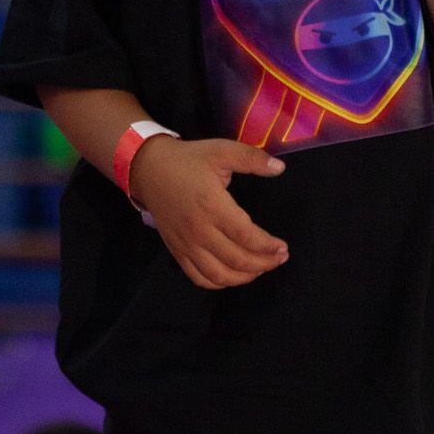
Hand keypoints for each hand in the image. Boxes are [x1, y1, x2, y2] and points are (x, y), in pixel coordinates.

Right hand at [129, 135, 287, 289]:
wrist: (149, 169)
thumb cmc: (188, 160)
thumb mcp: (222, 150)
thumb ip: (252, 158)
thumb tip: (280, 167)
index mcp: (212, 205)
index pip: (246, 236)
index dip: (268, 246)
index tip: (284, 248)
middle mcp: (199, 230)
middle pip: (237, 260)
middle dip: (264, 263)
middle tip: (279, 258)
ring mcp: (186, 244)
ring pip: (219, 275)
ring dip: (244, 277)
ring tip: (261, 268)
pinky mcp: (177, 251)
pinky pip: (198, 277)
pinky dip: (219, 283)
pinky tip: (234, 275)